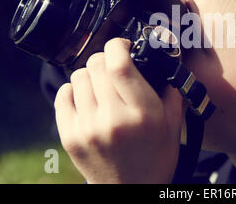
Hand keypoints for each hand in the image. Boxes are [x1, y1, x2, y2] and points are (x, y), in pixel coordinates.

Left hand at [54, 0, 181, 183]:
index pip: (119, 64)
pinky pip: (62, 95)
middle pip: (96, 65)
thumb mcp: (173, 124)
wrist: (132, 189)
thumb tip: (163, 61)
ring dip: (91, 74)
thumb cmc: (157, 156)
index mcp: (141, 113)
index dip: (118, 45)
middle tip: (115, 68)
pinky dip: (74, 90)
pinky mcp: (69, 136)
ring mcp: (87, 128)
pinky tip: (87, 98)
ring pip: (78, 76)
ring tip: (102, 86)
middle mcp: (112, 119)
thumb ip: (171, 90)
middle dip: (107, 59)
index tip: (123, 46)